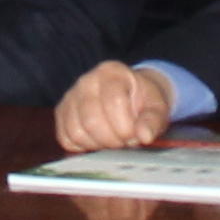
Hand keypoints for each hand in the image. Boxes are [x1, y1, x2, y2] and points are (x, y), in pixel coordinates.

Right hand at [55, 61, 180, 150]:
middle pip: (92, 120)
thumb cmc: (143, 101)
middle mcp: (86, 81)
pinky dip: (83, 147)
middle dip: (112, 140)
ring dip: (98, 145)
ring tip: (112, 139)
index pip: (114, 102)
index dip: (125, 127)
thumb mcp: (157, 107)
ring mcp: (70, 96)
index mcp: (112, 72)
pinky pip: (65, 138)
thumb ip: (153, 121)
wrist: (130, 96)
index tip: (135, 135)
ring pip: (76, 131)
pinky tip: (98, 141)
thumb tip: (144, 136)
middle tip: (124, 140)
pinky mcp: (62, 113)